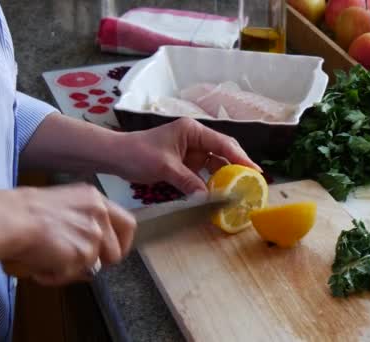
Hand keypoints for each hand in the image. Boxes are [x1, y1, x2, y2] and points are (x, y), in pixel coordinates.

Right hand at [4, 184, 135, 285]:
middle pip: (116, 251)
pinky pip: (71, 275)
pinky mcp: (83, 254)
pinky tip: (38, 267)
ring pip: (93, 266)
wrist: (11, 219)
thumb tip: (90, 252)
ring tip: (46, 263)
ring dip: (71, 270)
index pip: (126, 223)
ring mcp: (94, 235)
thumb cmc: (23, 211)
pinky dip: (54, 277)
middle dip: (101, 264)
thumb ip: (82, 223)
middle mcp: (100, 214)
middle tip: (81, 266)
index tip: (114, 253)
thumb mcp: (63, 206)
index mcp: (94, 198)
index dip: (122, 242)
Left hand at [114, 118, 261, 193]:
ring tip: (241, 189)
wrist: (115, 157)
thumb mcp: (165, 167)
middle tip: (253, 181)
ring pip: (216, 163)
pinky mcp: (186, 163)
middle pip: (224, 151)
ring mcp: (191, 151)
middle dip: (238, 165)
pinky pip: (205, 172)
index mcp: (192, 130)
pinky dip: (212, 182)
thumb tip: (207, 197)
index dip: (240, 158)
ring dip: (226, 175)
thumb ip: (188, 181)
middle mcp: (195, 138)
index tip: (254, 171)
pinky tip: (220, 192)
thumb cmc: (137, 153)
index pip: (223, 143)